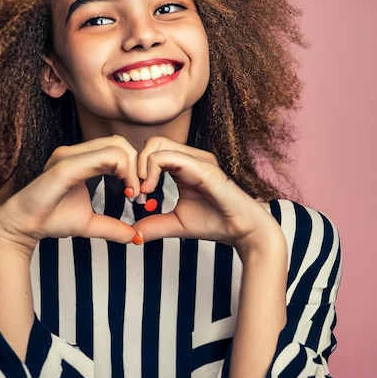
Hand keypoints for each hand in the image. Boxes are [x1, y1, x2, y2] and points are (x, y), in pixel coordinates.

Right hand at [0, 135, 140, 255]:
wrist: (23, 226)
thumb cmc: (51, 220)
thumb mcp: (90, 223)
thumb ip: (112, 227)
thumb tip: (134, 237)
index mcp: (81, 159)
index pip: (117, 149)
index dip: (134, 168)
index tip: (138, 195)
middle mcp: (75, 152)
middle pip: (120, 143)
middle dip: (137, 166)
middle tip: (139, 193)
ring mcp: (69, 155)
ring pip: (116, 146)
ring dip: (132, 169)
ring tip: (133, 193)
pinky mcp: (66, 165)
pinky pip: (103, 157)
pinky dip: (122, 171)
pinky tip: (126, 191)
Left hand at [132, 137, 285, 258]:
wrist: (243, 231)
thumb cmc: (215, 223)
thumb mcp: (176, 224)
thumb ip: (155, 225)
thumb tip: (133, 234)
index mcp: (183, 166)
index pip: (152, 152)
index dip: (137, 171)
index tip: (137, 197)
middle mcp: (190, 158)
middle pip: (152, 143)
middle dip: (136, 164)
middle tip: (136, 191)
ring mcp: (197, 159)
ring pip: (156, 144)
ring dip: (142, 166)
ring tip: (143, 190)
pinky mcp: (202, 167)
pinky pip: (169, 157)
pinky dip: (152, 170)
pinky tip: (150, 190)